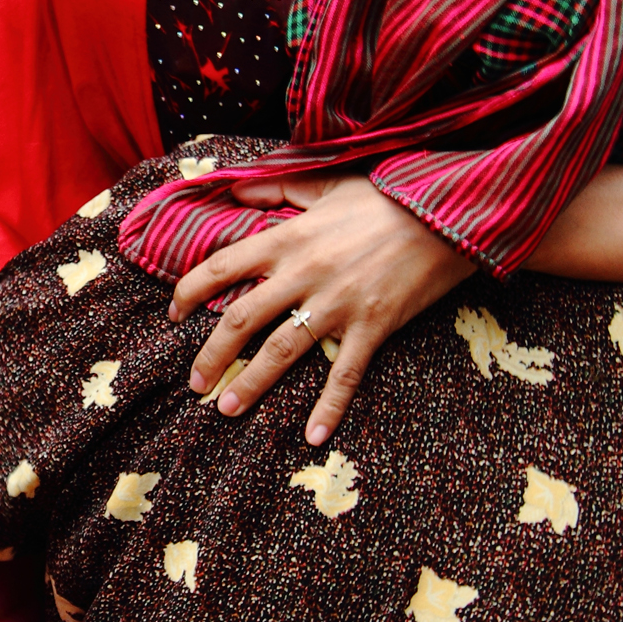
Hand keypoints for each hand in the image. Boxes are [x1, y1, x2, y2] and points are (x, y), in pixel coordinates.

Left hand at [172, 174, 473, 443]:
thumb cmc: (385, 196)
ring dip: (250, 384)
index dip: (190, 291)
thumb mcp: (326, 184)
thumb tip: (236, 188)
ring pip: (281, 351)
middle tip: (194, 383)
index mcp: (288, 238)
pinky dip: (329, 408)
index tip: (174, 314)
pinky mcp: (373, 325)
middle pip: (240, 318)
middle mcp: (304, 273)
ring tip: (226, 409)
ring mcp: (337, 302)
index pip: (222, 267)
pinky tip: (313, 437)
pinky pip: (344, 373)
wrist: (447, 211)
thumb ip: (277, 188)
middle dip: (211, 355)